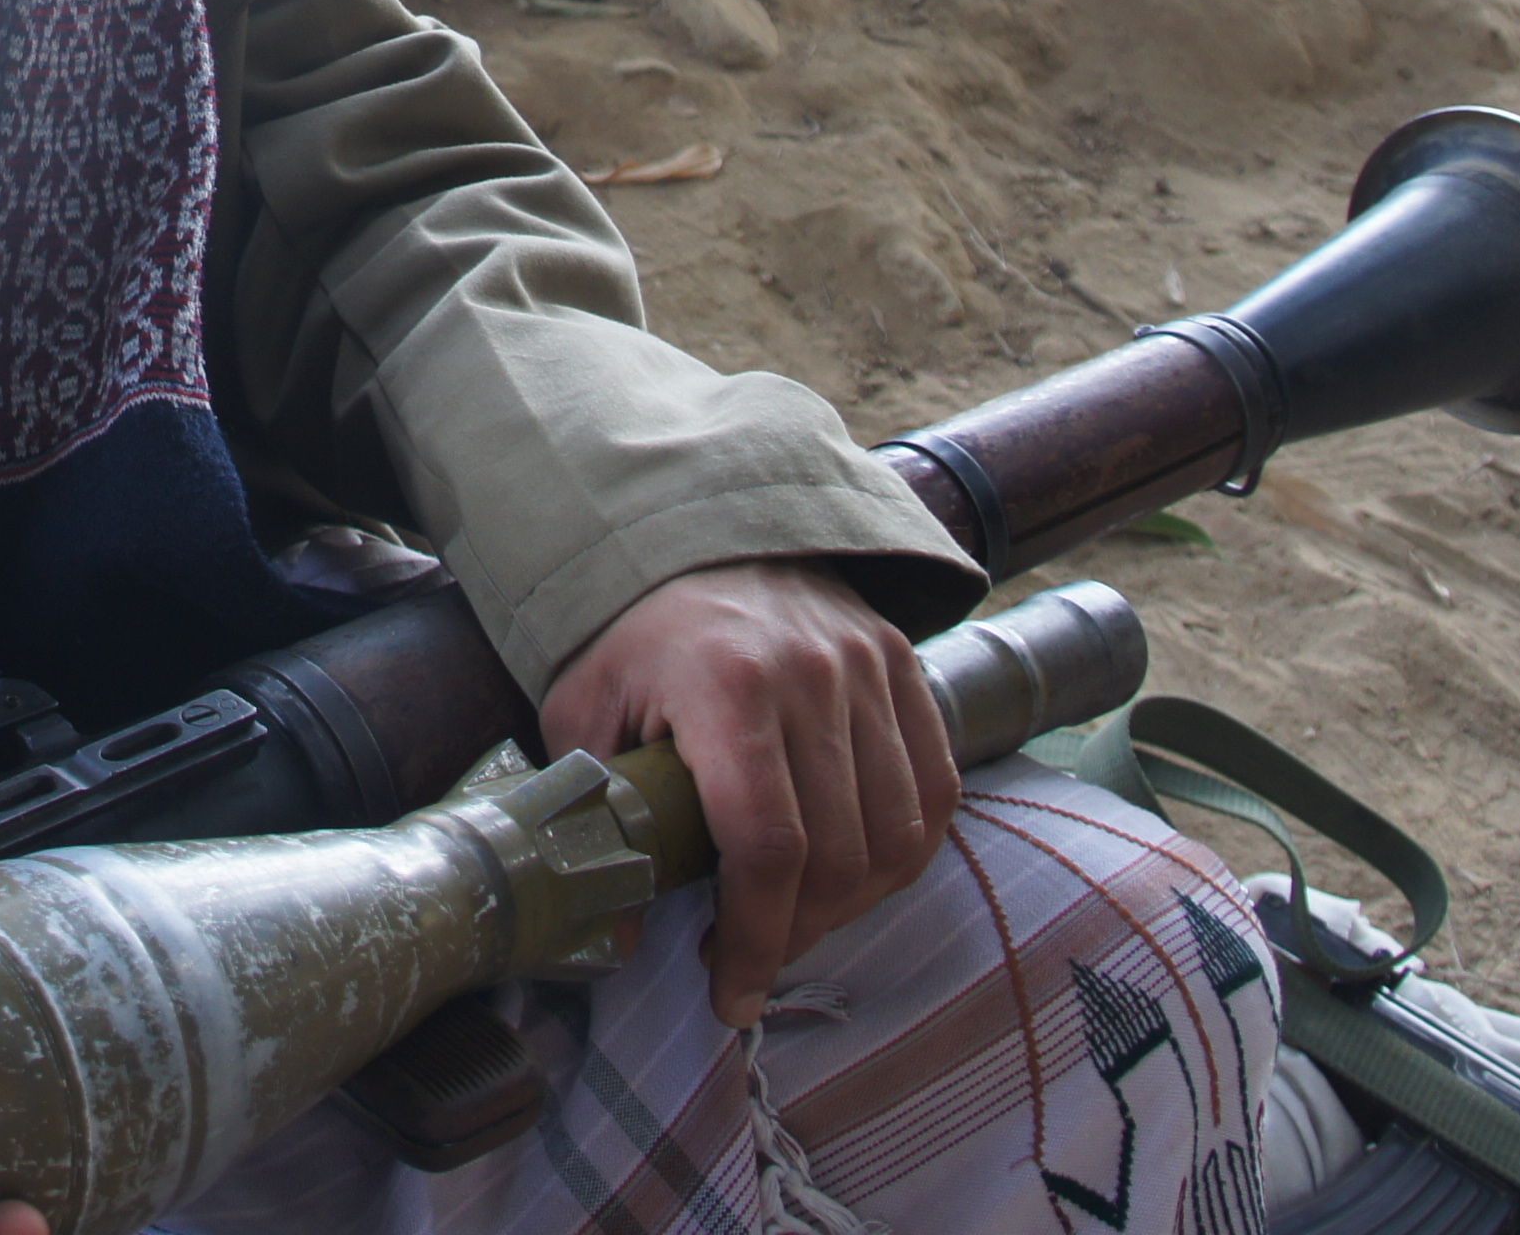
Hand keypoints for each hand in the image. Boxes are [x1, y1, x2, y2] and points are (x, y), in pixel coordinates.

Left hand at [539, 559, 957, 1026]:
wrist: (684, 528)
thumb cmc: (626, 633)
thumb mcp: (583, 716)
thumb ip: (601, 821)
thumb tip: (616, 938)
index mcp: (727, 687)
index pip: (768, 847)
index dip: (755, 938)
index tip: (730, 992)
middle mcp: (812, 676)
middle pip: (839, 854)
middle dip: (796, 934)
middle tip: (751, 960)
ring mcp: (869, 667)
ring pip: (897, 833)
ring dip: (853, 904)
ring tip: (797, 920)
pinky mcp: (902, 664)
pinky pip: (936, 789)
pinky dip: (904, 850)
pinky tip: (854, 874)